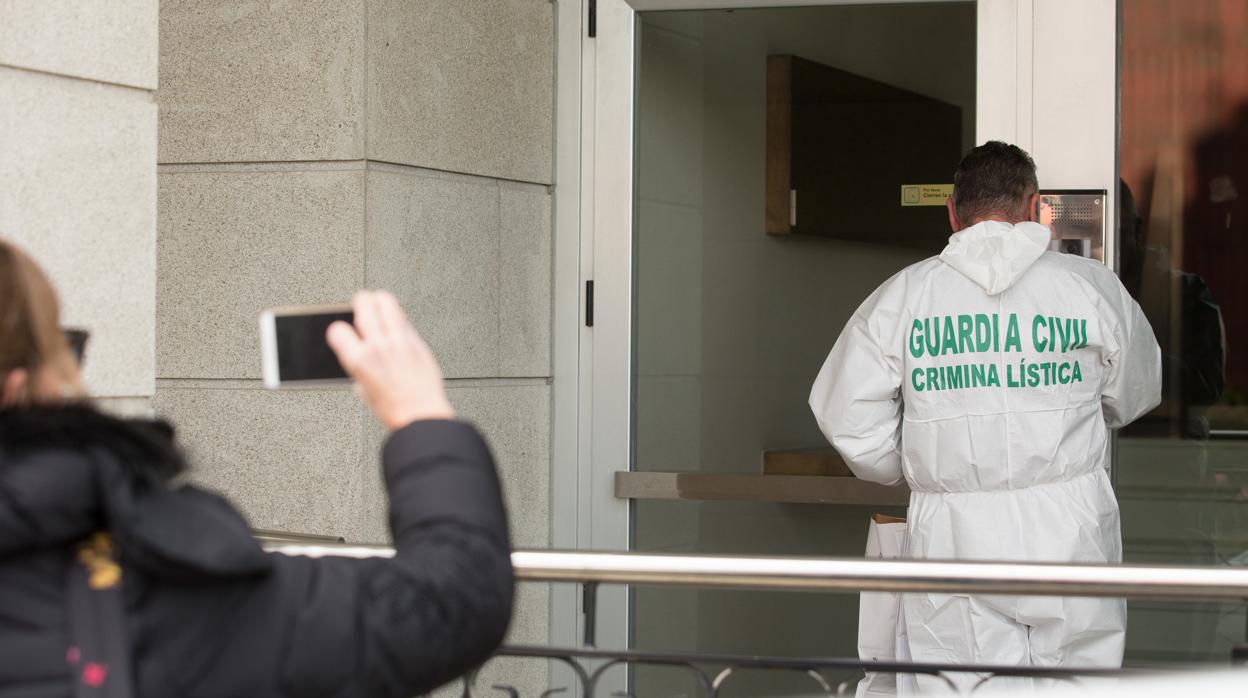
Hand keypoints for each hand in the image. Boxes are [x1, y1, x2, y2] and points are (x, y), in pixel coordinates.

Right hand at [326, 290, 455, 429]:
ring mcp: (399, 340)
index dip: (338, 329)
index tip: (342, 331)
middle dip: (360, 301)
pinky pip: (404, 319)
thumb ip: (360, 367)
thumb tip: (360, 356)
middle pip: (364, 302)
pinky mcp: (417, 342)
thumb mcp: (364, 390)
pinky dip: (397, 318)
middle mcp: (378, 346)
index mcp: (359, 360)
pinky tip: (396, 324)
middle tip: (361, 304)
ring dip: (380, 301)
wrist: (421, 414)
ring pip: (387, 302)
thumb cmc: (394, 409)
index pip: (338, 329)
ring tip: (378, 305)